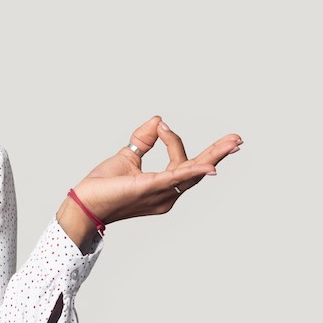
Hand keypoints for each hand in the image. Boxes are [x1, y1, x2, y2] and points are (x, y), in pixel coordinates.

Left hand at [57, 116, 242, 247]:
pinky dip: (193, 172)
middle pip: (198, 171)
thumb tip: (159, 120)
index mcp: (163, 187)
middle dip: (218, 154)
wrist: (84, 201)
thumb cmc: (103, 185)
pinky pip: (175, 179)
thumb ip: (143, 139)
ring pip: (192, 173)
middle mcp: (167, 194)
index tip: (162, 125)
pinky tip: (209, 167)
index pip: (182, 161)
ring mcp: (160, 193)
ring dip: (213, 156)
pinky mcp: (149, 188)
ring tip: (232, 143)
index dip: (174, 140)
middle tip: (237, 140)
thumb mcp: (127, 155)